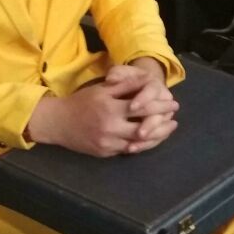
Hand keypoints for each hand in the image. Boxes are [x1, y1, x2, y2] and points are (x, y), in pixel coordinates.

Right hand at [26, 59, 178, 156]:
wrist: (58, 123)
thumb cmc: (81, 102)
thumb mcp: (102, 89)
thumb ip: (124, 85)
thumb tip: (147, 80)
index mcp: (110, 107)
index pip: (143, 107)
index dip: (161, 105)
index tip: (173, 103)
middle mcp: (110, 127)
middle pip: (145, 127)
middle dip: (163, 123)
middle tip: (175, 119)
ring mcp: (107, 142)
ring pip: (139, 143)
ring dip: (156, 137)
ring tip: (167, 131)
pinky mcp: (105, 153)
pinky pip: (128, 150)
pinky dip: (141, 146)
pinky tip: (150, 140)